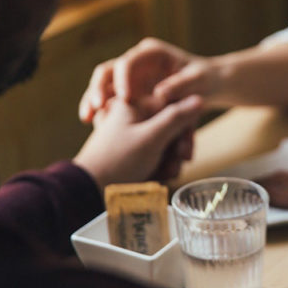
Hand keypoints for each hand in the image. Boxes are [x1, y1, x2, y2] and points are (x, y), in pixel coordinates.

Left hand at [74, 95, 202, 189]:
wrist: (89, 189)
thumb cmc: (118, 161)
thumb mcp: (151, 137)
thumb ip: (176, 117)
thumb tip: (198, 98)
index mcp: (135, 104)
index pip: (174, 107)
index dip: (184, 129)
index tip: (183, 149)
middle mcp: (134, 116)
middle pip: (171, 127)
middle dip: (176, 149)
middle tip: (176, 165)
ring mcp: (132, 134)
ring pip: (165, 143)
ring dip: (170, 161)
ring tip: (163, 175)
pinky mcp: (132, 150)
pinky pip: (155, 154)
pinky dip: (159, 166)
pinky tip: (157, 177)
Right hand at [79, 38, 221, 123]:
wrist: (209, 86)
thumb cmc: (206, 80)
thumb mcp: (198, 81)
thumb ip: (181, 85)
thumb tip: (160, 93)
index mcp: (152, 53)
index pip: (129, 61)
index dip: (123, 79)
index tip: (124, 98)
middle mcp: (137, 61)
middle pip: (108, 71)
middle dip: (98, 88)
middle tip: (96, 107)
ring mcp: (130, 76)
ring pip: (103, 85)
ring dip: (93, 100)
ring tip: (87, 118)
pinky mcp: (128, 91)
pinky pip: (108, 99)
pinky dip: (101, 110)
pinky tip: (93, 124)